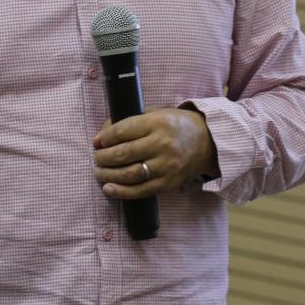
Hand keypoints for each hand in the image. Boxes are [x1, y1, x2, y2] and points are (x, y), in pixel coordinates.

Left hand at [94, 107, 217, 199]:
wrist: (208, 142)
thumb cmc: (176, 125)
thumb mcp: (157, 113)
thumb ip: (132, 120)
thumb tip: (104, 133)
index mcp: (158, 123)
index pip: (123, 131)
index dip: (105, 138)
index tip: (96, 142)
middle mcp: (162, 144)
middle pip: (123, 153)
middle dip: (103, 157)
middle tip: (97, 158)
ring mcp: (166, 166)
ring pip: (129, 174)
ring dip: (108, 175)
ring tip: (99, 172)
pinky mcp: (168, 183)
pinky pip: (140, 190)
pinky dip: (121, 192)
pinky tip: (108, 188)